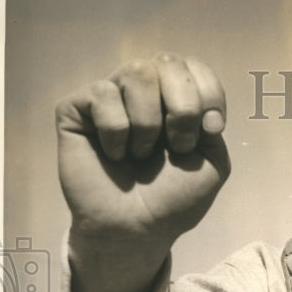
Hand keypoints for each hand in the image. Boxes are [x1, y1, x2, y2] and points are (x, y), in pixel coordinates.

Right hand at [55, 54, 230, 291]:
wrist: (136, 228)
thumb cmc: (173, 198)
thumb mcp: (213, 163)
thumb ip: (214, 126)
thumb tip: (203, 109)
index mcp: (176, 97)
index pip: (194, 67)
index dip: (209, 94)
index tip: (210, 130)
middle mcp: (143, 90)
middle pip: (169, 64)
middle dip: (184, 110)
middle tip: (177, 147)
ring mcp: (109, 96)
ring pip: (136, 74)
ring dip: (149, 124)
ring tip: (142, 154)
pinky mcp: (76, 108)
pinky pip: (103, 95)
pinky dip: (117, 132)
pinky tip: (113, 154)